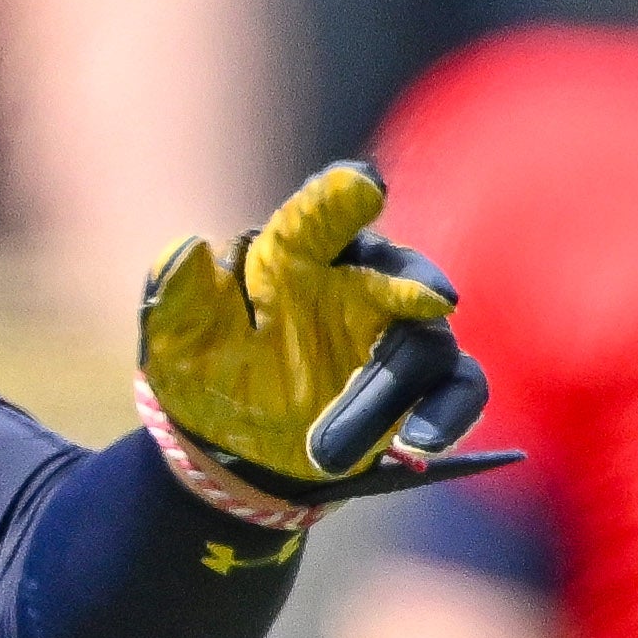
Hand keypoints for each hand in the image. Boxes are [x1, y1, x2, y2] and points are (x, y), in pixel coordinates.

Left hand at [137, 163, 514, 509]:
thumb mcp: (177, 338)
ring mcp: (397, 333)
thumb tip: (188, 246)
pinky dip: (447, 412)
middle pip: (402, 267)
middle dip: (412, 283)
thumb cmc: (206, 369)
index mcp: (295, 253)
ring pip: (423, 341)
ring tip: (325, 451)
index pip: (320, 214)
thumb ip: (179, 294)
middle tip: (428, 297)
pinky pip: (459, 387)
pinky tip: (419, 442)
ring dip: (382, 392)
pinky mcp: (425, 385)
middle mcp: (358, 281)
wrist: (229, 446)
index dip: (342, 197)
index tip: (364, 186)